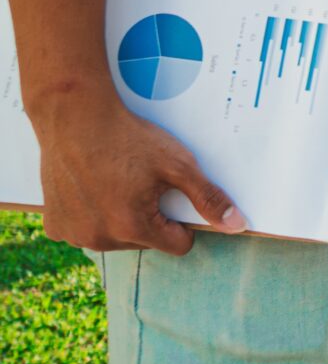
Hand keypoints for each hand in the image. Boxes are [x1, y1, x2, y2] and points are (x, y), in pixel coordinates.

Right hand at [33, 91, 245, 253]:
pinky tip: (92, 187)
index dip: (183, 222)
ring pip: (114, 238)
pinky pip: (84, 230)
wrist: (76, 119)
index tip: (174, 197)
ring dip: (120, 219)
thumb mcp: (179, 165)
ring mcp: (73, 235)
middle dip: (150, 218)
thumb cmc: (129, 140)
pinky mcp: (53, 226)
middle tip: (142, 183)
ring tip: (117, 182)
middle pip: (145, 242)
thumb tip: (238, 226)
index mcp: (132, 228)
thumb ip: (209, 198)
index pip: (177, 244)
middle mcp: (99, 239)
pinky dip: (91, 215)